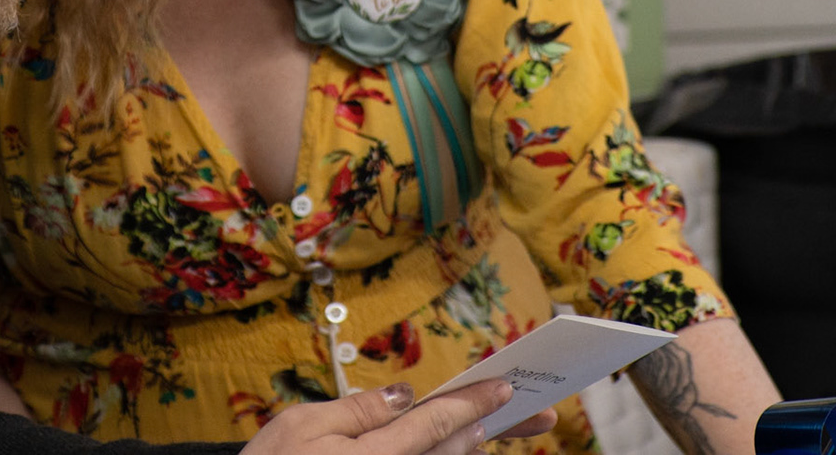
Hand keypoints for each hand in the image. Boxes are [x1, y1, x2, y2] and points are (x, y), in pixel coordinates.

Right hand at [238, 379, 556, 454]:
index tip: (505, 387)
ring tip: (499, 431)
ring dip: (472, 449)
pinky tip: (458, 452)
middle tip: (534, 414)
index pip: (434, 422)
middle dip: (492, 427)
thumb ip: (356, 408)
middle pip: (453, 451)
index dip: (473, 402)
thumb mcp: (300, 426)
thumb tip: (405, 394)